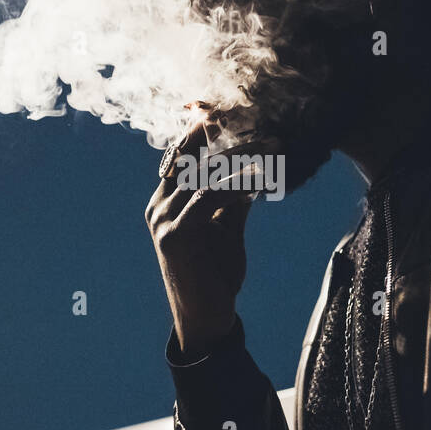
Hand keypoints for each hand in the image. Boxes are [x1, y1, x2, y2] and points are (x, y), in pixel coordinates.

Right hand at [145, 122, 256, 357]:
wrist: (206, 319)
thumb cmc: (215, 276)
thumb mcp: (226, 230)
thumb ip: (232, 202)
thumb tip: (251, 174)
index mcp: (165, 200)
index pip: (181, 153)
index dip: (203, 128)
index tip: (233, 110)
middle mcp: (158, 205)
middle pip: (190, 155)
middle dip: (225, 134)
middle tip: (260, 122)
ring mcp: (163, 220)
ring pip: (202, 173)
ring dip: (241, 157)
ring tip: (272, 145)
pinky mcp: (175, 236)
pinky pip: (208, 198)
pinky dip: (236, 185)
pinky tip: (260, 179)